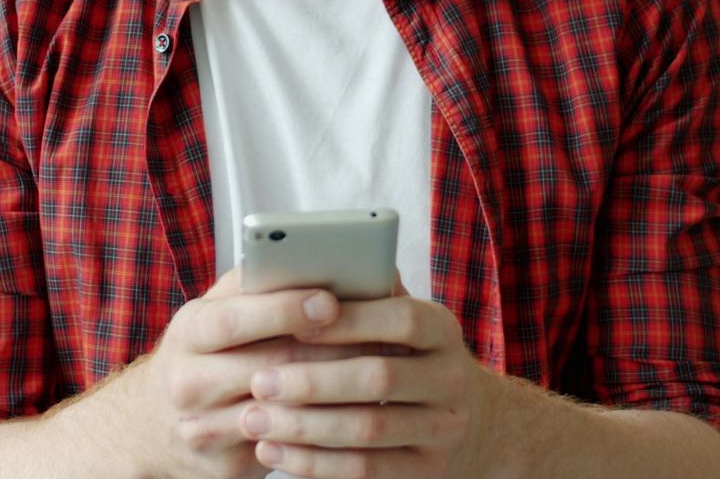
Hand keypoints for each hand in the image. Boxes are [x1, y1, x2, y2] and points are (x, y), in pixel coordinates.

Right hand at [131, 266, 415, 478]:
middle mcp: (189, 381)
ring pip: (282, 413)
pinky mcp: (225, 467)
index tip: (330, 299)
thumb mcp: (217, 313)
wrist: (153, 425)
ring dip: (335, 394)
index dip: (283, 309)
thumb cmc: (207, 352)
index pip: (234, 318)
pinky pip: (285, 449)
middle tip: (381, 337)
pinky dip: (325, 430)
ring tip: (379, 373)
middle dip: (329, 353)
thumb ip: (257, 284)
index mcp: (190, 332)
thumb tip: (318, 254)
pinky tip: (358, 412)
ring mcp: (204, 429)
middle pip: (268, 368)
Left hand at [239, 273, 494, 478]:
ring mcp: (442, 431)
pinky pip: (363, 471)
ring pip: (367, 430)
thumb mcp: (400, 323)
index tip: (295, 325)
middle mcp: (451, 379)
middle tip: (258, 380)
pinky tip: (272, 451)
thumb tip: (312, 262)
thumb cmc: (408, 358)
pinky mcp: (424, 472)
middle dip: (312, 380)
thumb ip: (366, 295)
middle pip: (379, 378)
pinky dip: (312, 463)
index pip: (401, 319)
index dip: (349, 321)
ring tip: (254, 419)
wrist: (465, 423)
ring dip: (303, 426)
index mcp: (442, 331)